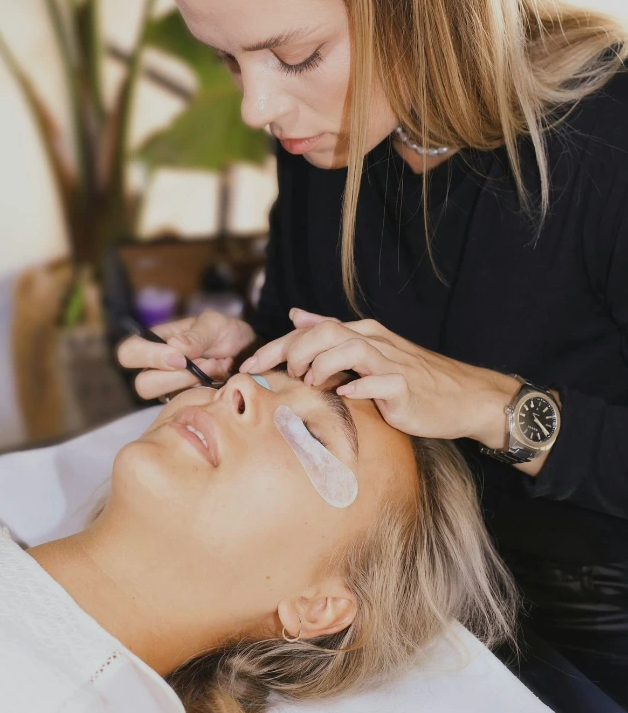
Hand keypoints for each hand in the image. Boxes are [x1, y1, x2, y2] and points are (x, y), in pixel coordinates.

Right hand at [117, 310, 255, 400]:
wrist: (248, 352)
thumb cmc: (226, 333)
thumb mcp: (215, 324)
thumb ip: (196, 335)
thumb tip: (175, 347)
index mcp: (155, 342)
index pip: (128, 352)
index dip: (149, 357)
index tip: (181, 357)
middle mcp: (156, 368)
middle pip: (142, 384)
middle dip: (176, 377)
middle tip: (206, 364)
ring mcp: (169, 389)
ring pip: (161, 399)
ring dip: (192, 384)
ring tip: (216, 367)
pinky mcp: (184, 404)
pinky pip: (184, 408)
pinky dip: (204, 393)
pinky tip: (220, 379)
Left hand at [241, 308, 517, 445]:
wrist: (464, 396)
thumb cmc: (413, 378)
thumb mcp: (369, 352)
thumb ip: (332, 335)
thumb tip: (296, 316)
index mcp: (362, 333)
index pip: (311, 331)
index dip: (276, 346)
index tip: (248, 366)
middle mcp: (374, 341)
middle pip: (325, 333)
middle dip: (290, 352)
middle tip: (271, 375)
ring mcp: (391, 362)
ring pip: (348, 348)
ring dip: (320, 365)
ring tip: (306, 383)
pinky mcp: (405, 386)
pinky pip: (378, 382)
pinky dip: (357, 387)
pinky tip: (344, 396)